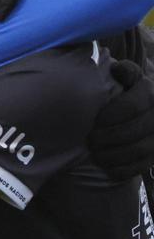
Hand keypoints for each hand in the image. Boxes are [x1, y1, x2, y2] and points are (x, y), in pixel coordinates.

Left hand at [87, 59, 153, 179]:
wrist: (150, 111)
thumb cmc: (130, 92)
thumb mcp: (129, 77)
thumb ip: (125, 72)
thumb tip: (116, 68)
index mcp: (151, 93)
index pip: (132, 105)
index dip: (111, 115)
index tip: (95, 122)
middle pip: (135, 129)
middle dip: (109, 137)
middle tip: (90, 141)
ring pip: (140, 149)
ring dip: (114, 155)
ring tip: (95, 156)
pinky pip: (143, 165)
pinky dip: (124, 169)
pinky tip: (108, 169)